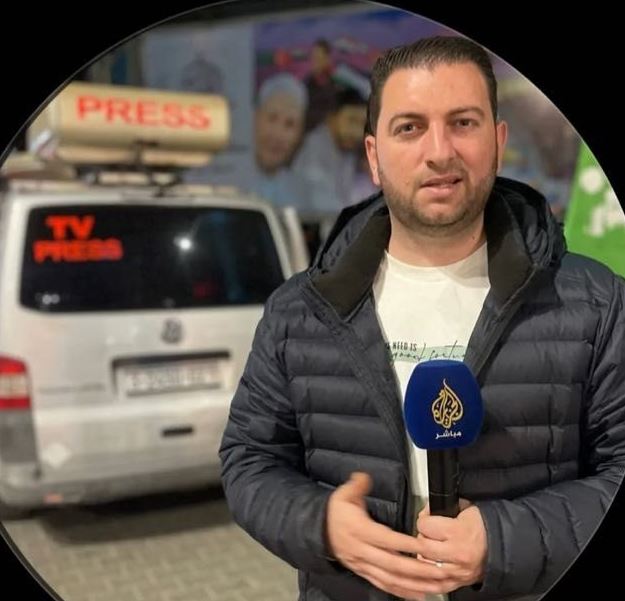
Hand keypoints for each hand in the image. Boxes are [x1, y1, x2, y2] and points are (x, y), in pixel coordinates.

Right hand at [325, 472, 450, 600]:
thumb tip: (364, 477)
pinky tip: (419, 595)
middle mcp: (363, 551)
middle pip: (392, 564)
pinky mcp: (365, 573)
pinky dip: (402, 592)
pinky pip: (385, 586)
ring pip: (391, 579)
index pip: (386, 539)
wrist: (320, 532)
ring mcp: (364, 565)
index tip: (424, 546)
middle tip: (439, 570)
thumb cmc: (337, 513)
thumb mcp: (344, 494)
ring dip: (415, 585)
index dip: (405, 543)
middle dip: (418, 570)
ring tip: (436, 586)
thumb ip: (357, 485)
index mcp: (360, 531)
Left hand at [414, 499, 486, 590]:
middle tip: (424, 533)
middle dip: (420, 537)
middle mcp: (458, 554)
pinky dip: (426, 577)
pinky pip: (435, 584)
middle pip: (423, 546)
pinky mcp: (458, 583)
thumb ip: (443, 507)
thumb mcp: (465, 507)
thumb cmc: (484, 526)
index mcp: (459, 532)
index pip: (426, 526)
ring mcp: (457, 571)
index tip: (425, 518)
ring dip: (422, 556)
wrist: (503, 546)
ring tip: (427, 549)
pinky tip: (422, 570)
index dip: (423, 519)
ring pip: (425, 566)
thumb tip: (426, 510)